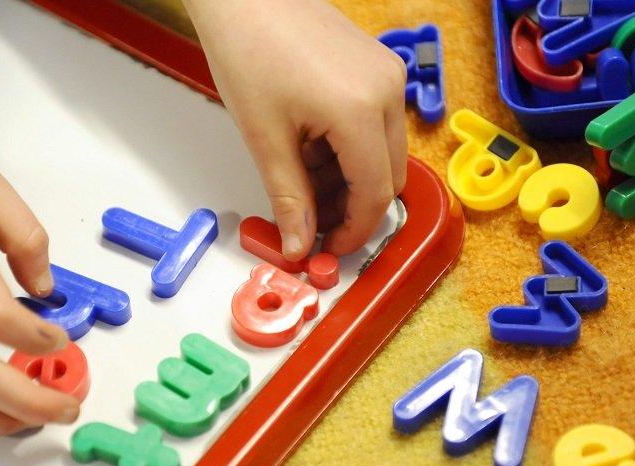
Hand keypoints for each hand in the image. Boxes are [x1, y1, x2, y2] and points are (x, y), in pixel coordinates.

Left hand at [183, 0, 407, 259]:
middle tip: (310, 221)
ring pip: (382, 152)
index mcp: (360, 110)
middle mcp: (386, 90)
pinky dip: (347, 148)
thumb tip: (299, 243)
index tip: (327, 248)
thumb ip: (289, 197)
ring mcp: (386, 75)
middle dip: (351, 207)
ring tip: (299, 179)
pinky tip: (309, 147)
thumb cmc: (248, 48)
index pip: (375, 194)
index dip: (353, 231)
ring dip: (347, 178)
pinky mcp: (377, 66)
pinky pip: (375, 124)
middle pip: (387, 176)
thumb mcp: (264, 138)